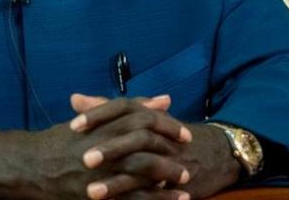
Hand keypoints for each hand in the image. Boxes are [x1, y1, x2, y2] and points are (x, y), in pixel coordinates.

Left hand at [70, 95, 240, 199]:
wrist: (214, 153)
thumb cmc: (167, 134)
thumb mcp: (139, 118)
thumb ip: (105, 108)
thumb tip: (75, 99)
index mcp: (149, 116)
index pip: (123, 107)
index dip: (99, 115)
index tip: (73, 125)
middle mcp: (161, 135)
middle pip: (135, 137)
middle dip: (109, 149)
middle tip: (82, 158)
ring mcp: (172, 160)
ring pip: (144, 169)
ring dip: (117, 183)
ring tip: (90, 192)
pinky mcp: (178, 184)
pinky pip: (156, 194)